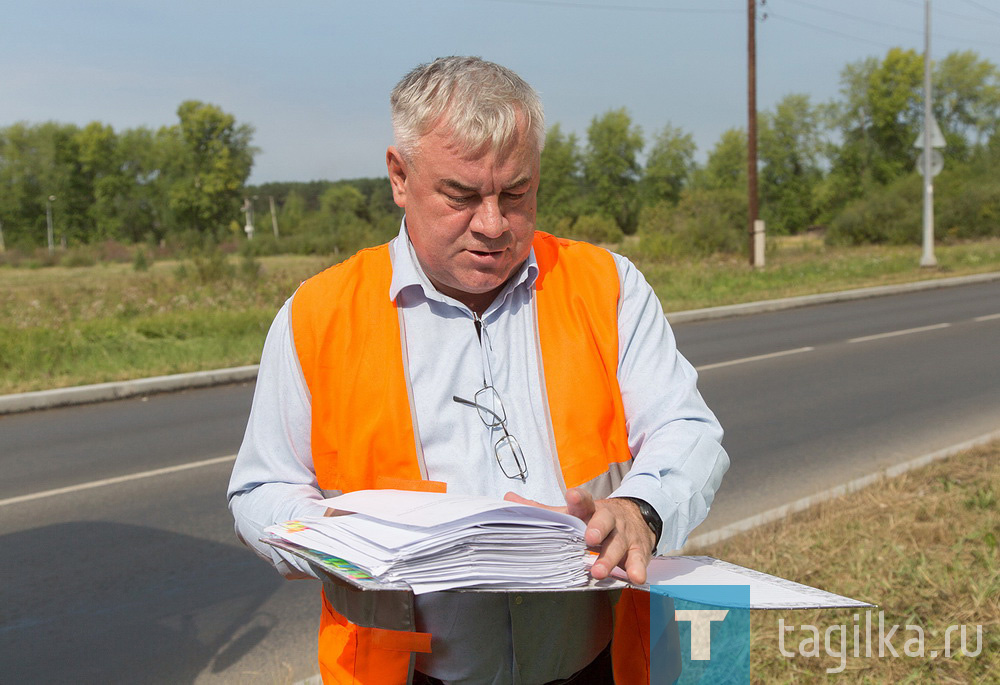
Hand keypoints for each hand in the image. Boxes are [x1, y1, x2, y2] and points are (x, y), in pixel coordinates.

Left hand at [503, 488, 654, 583]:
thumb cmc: (594, 518)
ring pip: (618, 544)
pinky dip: (638, 568)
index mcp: (589, 509)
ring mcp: (624, 535)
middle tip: (589, 538)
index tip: (572, 496)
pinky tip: (636, 578)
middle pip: (604, 521)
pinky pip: (639, 559)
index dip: (578, 498)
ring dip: (610, 558)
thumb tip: (508, 499)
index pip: (583, 501)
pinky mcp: (638, 549)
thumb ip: (543, 510)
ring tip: (599, 571)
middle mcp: (609, 519)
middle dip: (597, 529)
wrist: (636, 516)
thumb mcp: (572, 512)